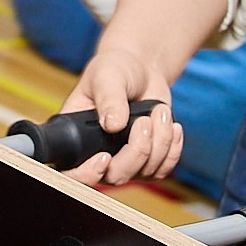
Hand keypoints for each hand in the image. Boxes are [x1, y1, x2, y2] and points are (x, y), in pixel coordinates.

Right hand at [55, 45, 180, 186]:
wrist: (142, 69)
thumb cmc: (116, 69)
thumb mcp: (107, 76)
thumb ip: (108, 99)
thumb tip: (112, 125)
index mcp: (77, 136)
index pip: (73, 172)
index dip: (88, 174)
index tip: (105, 156)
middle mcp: (98, 154)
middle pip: (116, 176)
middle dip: (137, 150)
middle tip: (144, 120)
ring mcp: (124, 160)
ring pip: (144, 171)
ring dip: (160, 141)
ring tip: (159, 111)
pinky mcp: (148, 160)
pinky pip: (163, 168)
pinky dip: (172, 147)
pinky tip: (171, 125)